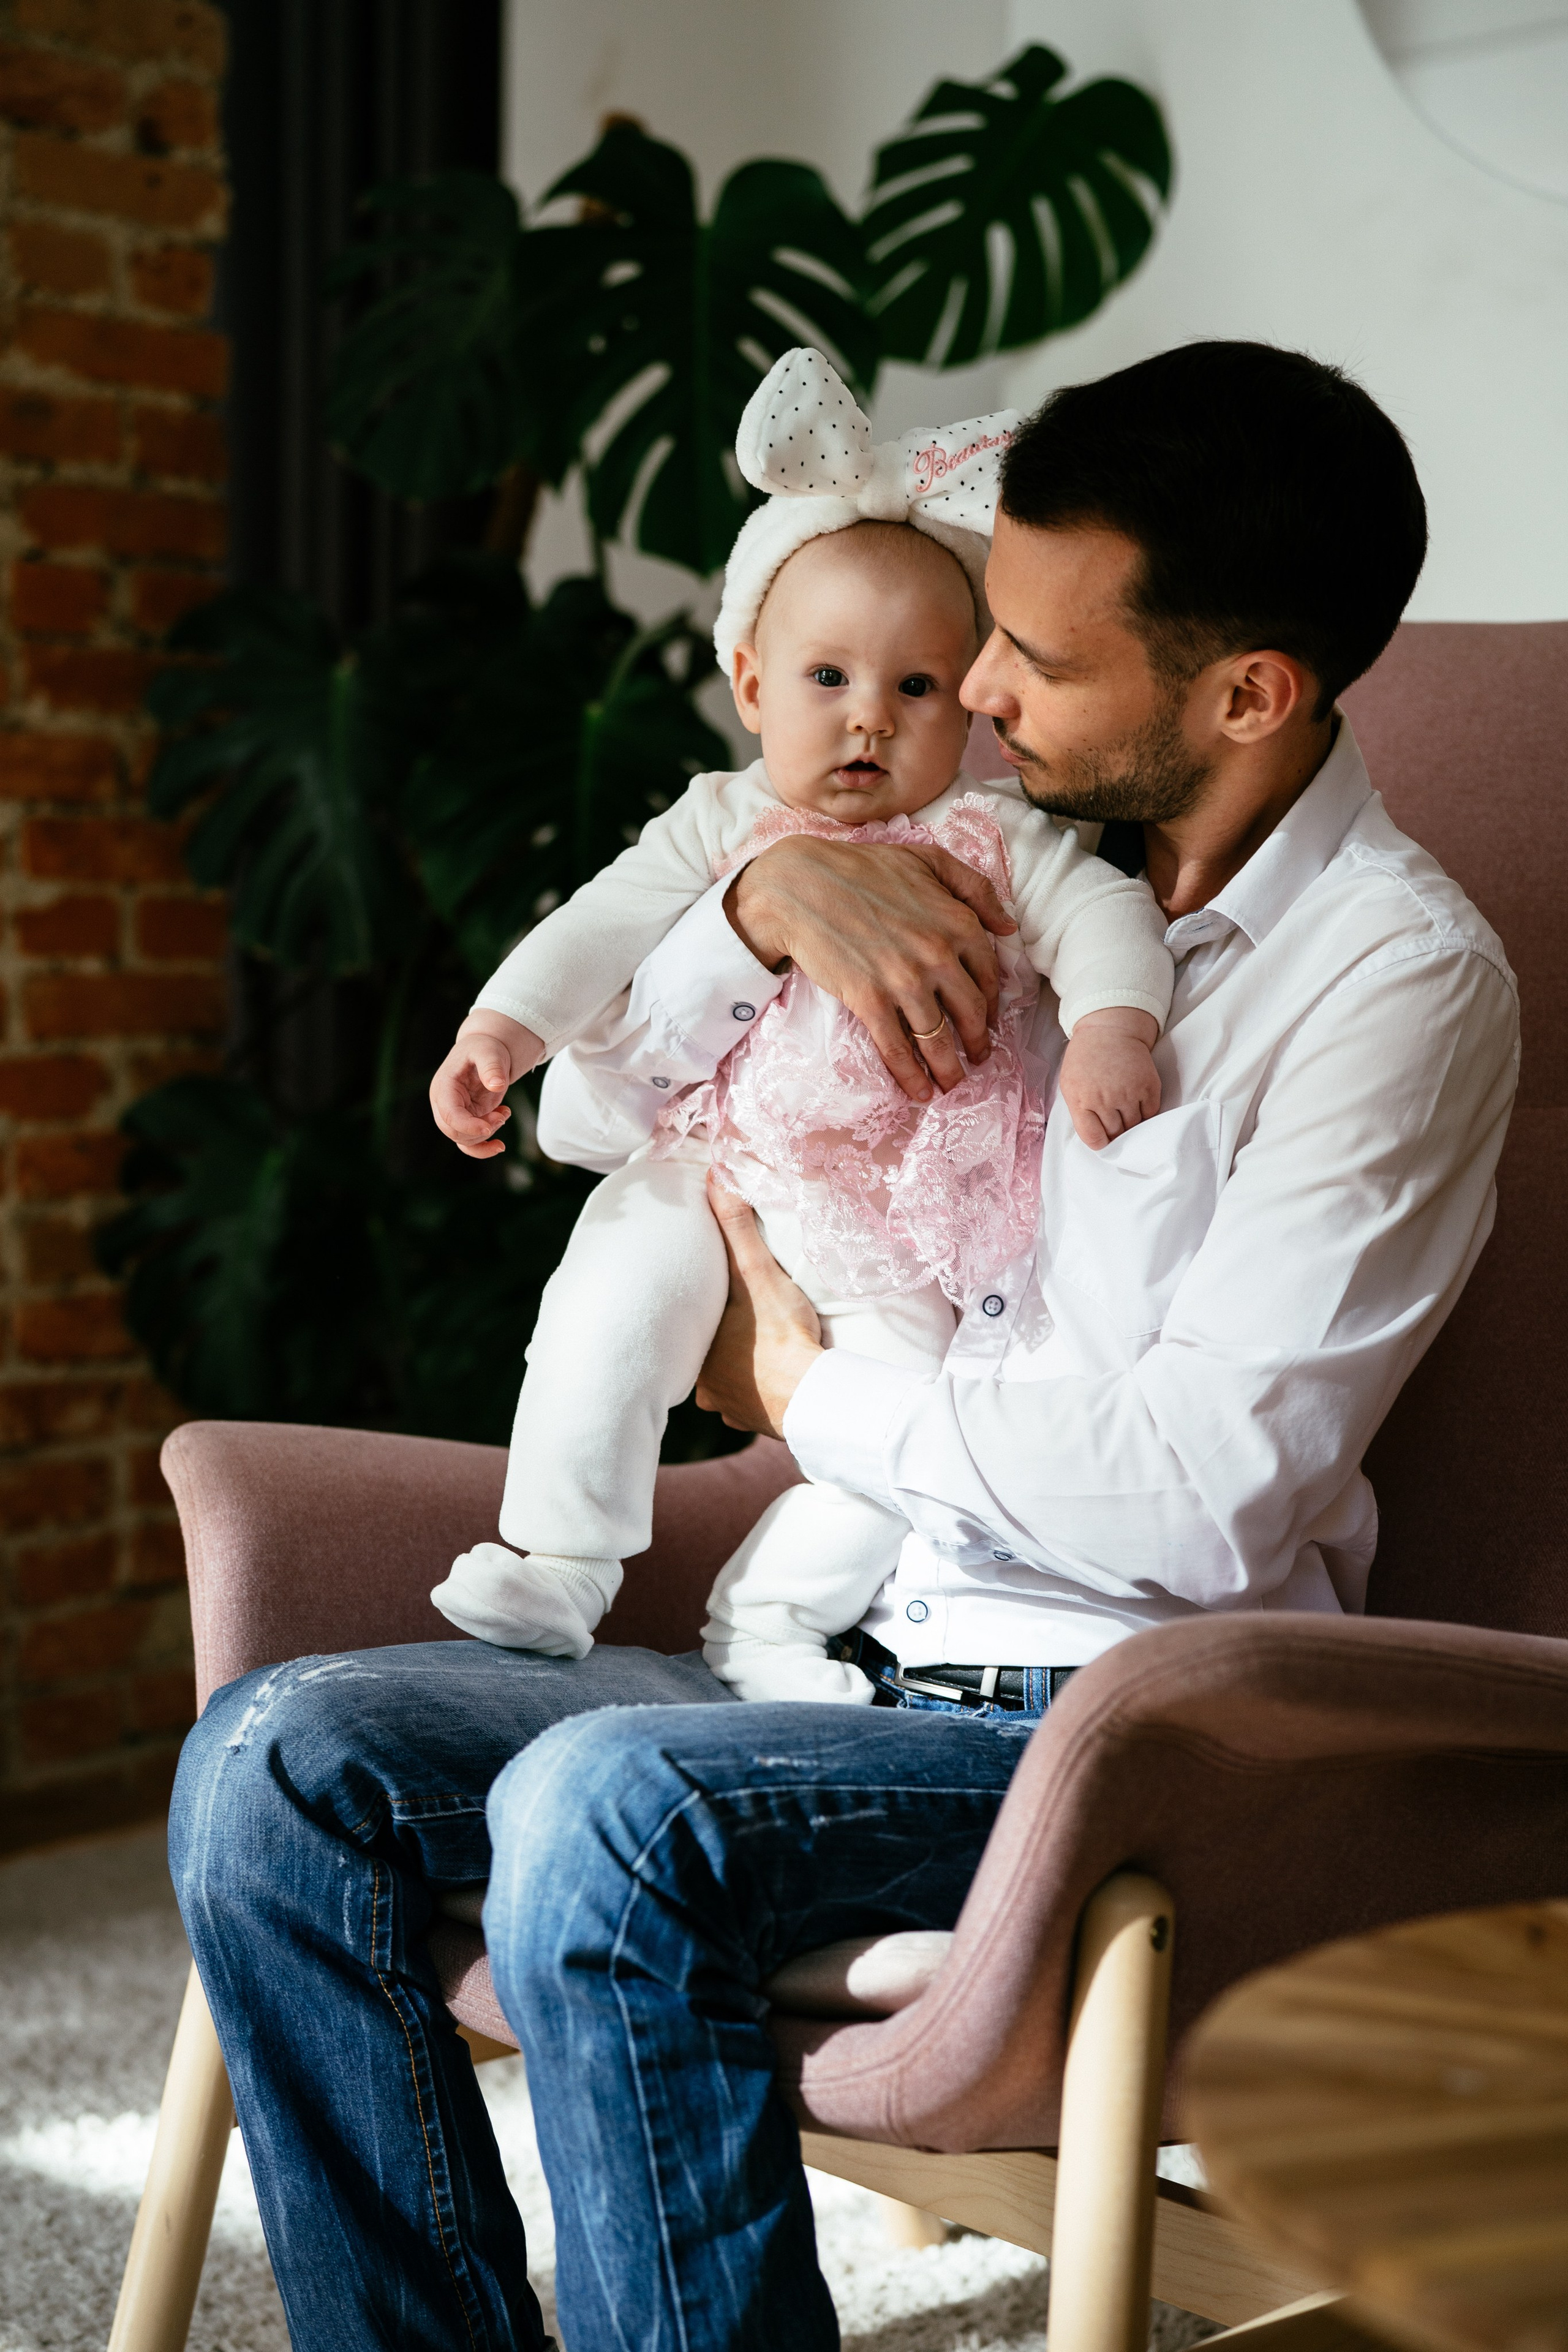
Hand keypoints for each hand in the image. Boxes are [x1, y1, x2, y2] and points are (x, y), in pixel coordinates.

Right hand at [429, 1012, 544, 1158]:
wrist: (485, 1052)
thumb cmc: (484, 1048)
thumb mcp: (489, 1051)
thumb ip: (491, 1066)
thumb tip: (497, 1085)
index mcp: (444, 1086)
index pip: (449, 1114)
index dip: (467, 1126)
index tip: (488, 1128)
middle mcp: (444, 1103)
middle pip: (453, 1131)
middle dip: (480, 1130)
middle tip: (503, 1115)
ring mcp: (454, 1114)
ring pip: (463, 1140)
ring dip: (487, 1133)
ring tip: (504, 1113)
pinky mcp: (466, 1120)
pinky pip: (468, 1144)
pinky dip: (483, 1149)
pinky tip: (500, 1144)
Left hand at [695, 1177, 822, 1437]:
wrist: (817, 1395)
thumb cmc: (782, 1334)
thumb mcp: (758, 1272)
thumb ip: (735, 1227)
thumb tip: (714, 1177)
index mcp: (695, 1350)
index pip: (691, 1322)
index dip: (706, 1308)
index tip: (721, 1298)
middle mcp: (704, 1386)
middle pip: (706, 1353)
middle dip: (721, 1339)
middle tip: (743, 1324)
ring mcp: (730, 1408)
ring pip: (725, 1382)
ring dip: (739, 1368)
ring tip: (758, 1351)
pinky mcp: (757, 1424)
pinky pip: (750, 1405)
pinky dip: (760, 1392)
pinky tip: (773, 1380)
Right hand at [726, 836, 1016, 1104]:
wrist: (801, 884)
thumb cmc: (863, 868)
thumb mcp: (929, 860)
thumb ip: (975, 889)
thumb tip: (1008, 927)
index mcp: (958, 923)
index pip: (988, 977)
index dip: (991, 1006)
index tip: (987, 1022)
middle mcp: (938, 956)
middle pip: (970, 1016)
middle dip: (977, 1044)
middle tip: (977, 1059)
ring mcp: (904, 982)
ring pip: (937, 1040)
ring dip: (948, 1070)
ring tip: (951, 1084)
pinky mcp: (869, 1001)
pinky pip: (898, 1049)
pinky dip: (910, 1076)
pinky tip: (918, 1091)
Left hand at [1058, 1008, 1161, 1149]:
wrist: (1110, 1030)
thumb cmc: (1085, 1058)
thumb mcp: (1070, 1084)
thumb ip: (1078, 1111)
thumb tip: (1094, 1137)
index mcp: (1081, 1100)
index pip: (1093, 1138)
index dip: (1100, 1144)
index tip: (1104, 1141)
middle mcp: (1105, 1099)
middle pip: (1116, 1134)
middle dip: (1116, 1134)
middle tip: (1116, 1128)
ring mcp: (1128, 1093)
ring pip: (1134, 1126)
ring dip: (1131, 1125)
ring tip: (1126, 1115)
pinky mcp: (1148, 1086)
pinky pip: (1150, 1113)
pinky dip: (1145, 1113)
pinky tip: (1137, 1105)